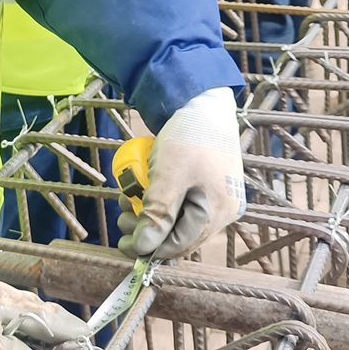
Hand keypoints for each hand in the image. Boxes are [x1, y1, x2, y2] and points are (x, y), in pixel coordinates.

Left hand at [118, 87, 245, 258]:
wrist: (203, 100)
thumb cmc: (189, 135)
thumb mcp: (168, 176)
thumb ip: (157, 214)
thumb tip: (142, 249)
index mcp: (219, 212)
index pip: (180, 246)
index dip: (149, 248)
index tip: (123, 243)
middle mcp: (224, 210)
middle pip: (179, 235)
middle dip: (147, 228)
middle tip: (124, 215)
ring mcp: (218, 198)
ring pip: (178, 220)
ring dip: (150, 214)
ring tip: (130, 197)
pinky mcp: (209, 186)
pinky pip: (182, 204)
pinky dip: (161, 200)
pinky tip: (146, 187)